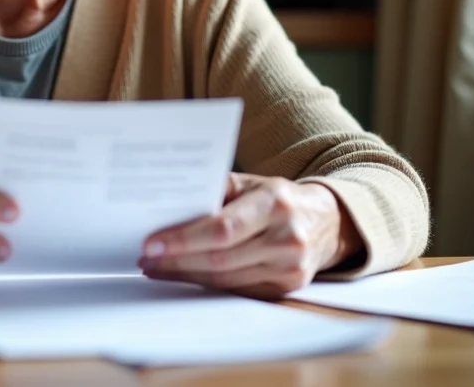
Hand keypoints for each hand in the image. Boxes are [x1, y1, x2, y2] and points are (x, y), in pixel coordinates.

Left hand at [138, 173, 361, 299]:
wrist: (327, 221)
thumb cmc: (276, 197)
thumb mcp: (252, 182)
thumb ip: (216, 190)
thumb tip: (169, 202)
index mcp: (275, 202)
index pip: (222, 228)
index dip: (184, 239)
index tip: (152, 243)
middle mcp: (286, 237)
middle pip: (220, 258)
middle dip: (177, 260)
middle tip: (146, 258)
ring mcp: (291, 267)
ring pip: (226, 279)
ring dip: (186, 275)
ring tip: (157, 268)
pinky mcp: (289, 287)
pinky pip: (239, 291)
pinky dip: (208, 285)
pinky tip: (185, 277)